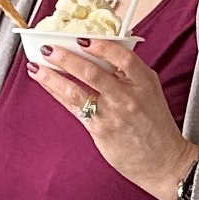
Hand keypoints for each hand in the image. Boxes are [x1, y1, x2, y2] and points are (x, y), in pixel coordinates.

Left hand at [27, 38, 198, 199]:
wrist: (162, 160)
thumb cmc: (155, 123)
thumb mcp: (150, 90)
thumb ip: (129, 72)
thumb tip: (99, 51)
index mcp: (144, 82)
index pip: (122, 57)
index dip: (101, 46)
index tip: (82, 38)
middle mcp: (127, 97)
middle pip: (92, 72)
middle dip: (66, 58)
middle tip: (49, 48)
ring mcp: (112, 115)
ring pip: (77, 91)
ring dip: (53, 77)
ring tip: (36, 67)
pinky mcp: (100, 131)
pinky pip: (74, 108)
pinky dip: (58, 94)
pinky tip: (47, 84)